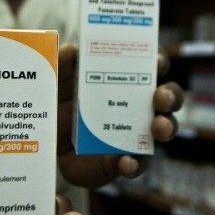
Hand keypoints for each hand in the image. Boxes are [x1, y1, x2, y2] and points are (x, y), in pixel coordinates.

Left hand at [57, 44, 182, 187]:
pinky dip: (135, 164)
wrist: (44, 141)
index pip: (152, 65)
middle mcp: (140, 105)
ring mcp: (137, 134)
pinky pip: (138, 164)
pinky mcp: (125, 160)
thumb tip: (73, 50)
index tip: (157, 62)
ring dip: (166, 127)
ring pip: (164, 129)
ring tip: (158, 129)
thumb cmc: (58, 100)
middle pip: (169, 97)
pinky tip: (125, 162)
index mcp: (127, 78)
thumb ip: (62, 64)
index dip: (159, 62)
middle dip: (170, 96)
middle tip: (161, 98)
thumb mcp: (55, 80)